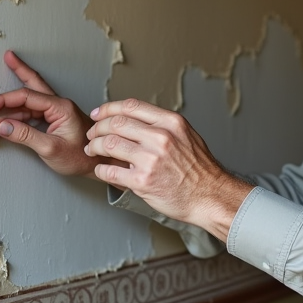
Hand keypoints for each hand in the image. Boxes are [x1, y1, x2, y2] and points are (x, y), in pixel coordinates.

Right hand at [0, 50, 103, 178]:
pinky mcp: (55, 120)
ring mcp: (57, 112)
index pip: (27, 96)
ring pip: (27, 105)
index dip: (4, 100)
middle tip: (7, 58)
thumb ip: (25, 136)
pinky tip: (5, 122)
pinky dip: (16, 118)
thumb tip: (2, 126)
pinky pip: (31, 114)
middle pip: (33, 85)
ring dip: (7, 115)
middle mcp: (59, 105)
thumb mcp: (51, 148)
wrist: (99, 163)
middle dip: (19, 71)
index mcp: (60, 107)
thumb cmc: (81, 157)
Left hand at [85, 99, 252, 241]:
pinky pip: (110, 170)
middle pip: (116, 123)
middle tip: (92, 135)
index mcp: (171, 123)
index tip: (98, 114)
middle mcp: (161, 137)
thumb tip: (136, 120)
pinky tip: (102, 169)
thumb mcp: (187, 136)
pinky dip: (101, 169)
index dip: (108, 108)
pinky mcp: (142, 181)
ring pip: (109, 144)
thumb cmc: (200, 170)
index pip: (131, 106)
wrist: (210, 196)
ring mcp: (151, 159)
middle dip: (98, 128)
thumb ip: (163, 125)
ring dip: (95, 147)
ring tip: (93, 150)